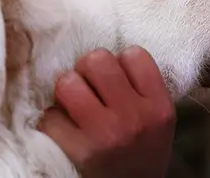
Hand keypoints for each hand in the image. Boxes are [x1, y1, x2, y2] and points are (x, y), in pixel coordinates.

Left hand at [38, 46, 175, 177]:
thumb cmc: (144, 154)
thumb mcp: (159, 119)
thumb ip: (142, 88)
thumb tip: (101, 58)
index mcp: (158, 106)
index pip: (134, 55)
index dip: (120, 62)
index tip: (116, 77)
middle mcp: (133, 116)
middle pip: (97, 60)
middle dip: (87, 69)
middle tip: (88, 84)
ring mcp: (105, 133)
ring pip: (68, 82)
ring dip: (67, 90)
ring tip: (72, 102)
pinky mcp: (78, 151)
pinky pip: (50, 116)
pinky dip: (52, 121)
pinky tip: (63, 128)